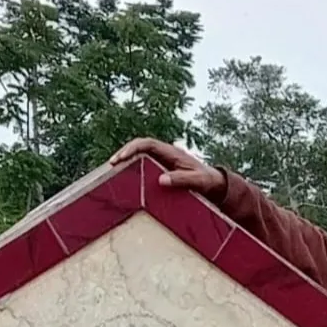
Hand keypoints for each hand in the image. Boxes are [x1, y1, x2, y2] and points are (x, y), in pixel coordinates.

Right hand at [108, 138, 225, 200]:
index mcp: (171, 152)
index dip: (132, 148)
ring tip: (112, 170)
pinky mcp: (163, 168)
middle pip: (139, 146)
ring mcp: (163, 160)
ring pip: (140, 155)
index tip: (121, 158)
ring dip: (127, 160)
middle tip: (111, 164)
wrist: (215, 183)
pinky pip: (145, 165)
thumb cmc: (207, 181)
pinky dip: (134, 168)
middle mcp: (165, 153)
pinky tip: (125, 178)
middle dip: (124, 152)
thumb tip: (161, 180)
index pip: (147, 143)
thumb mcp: (197, 182)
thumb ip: (181, 180)